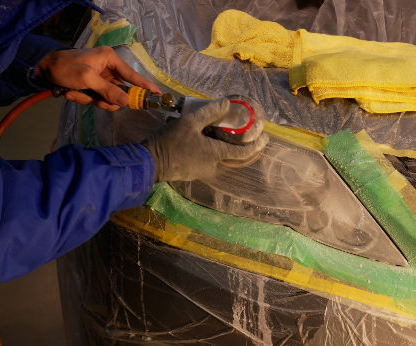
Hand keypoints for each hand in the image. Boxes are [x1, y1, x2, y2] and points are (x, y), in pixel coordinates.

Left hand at [36, 46, 160, 110]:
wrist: (43, 69)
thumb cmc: (65, 68)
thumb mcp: (86, 78)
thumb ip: (108, 90)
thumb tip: (127, 101)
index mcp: (110, 59)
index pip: (132, 75)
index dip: (145, 86)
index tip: (158, 94)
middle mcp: (109, 69)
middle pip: (120, 92)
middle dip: (106, 99)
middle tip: (96, 101)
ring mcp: (101, 79)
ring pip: (108, 99)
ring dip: (93, 101)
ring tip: (76, 94)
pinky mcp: (94, 87)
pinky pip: (98, 99)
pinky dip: (85, 100)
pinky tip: (72, 94)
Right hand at [143, 98, 268, 181]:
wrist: (149, 163)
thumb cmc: (171, 142)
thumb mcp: (190, 123)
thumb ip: (209, 113)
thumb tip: (227, 103)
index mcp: (215, 154)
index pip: (242, 152)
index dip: (256, 145)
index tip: (266, 138)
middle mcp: (212, 165)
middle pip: (228, 153)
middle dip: (233, 141)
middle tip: (237, 128)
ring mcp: (201, 171)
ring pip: (215, 155)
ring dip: (216, 144)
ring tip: (212, 129)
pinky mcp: (191, 172)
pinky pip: (204, 159)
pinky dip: (206, 149)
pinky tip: (198, 139)